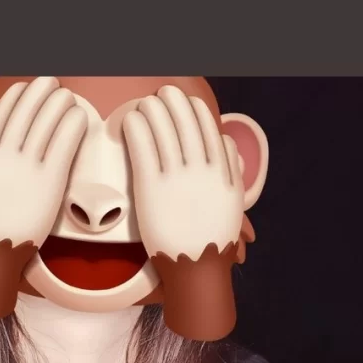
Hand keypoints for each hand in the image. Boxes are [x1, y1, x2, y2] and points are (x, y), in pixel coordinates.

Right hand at [0, 76, 87, 249]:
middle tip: (53, 83)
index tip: (27, 88)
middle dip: (41, 91)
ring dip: (59, 103)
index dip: (18, 95)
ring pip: (46, 122)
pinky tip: (78, 116)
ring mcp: (26, 166)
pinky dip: (72, 125)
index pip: (3, 111)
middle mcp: (3, 154)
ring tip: (67, 96)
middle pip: (26, 110)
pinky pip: (63, 143)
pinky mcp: (48, 180)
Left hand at [122, 85, 244, 263]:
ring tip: (144, 103)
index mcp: (220, 170)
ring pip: (163, 130)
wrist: (196, 268)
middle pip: (184, 122)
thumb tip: (225, 139)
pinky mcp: (152, 189)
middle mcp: (200, 170)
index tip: (185, 102)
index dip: (193, 110)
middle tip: (160, 94)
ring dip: (152, 110)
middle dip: (172, 102)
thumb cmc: (211, 237)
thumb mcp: (231, 201)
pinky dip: (137, 129)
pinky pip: (144, 148)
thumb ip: (230, 168)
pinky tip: (131, 120)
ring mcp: (176, 178)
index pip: (207, 127)